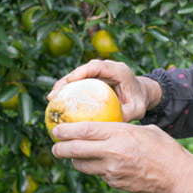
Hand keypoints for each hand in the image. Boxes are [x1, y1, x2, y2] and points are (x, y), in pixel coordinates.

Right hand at [47, 59, 161, 121]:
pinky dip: (69, 92)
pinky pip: (79, 83)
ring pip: (78, 75)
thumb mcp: (138, 109)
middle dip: (66, 80)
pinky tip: (58, 105)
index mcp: (118, 70)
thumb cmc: (140, 101)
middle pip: (83, 69)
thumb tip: (110, 126)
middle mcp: (107, 67)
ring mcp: (99, 72)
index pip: (97, 66)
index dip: (81, 71)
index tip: (69, 82)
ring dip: (63, 86)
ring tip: (51, 100)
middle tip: (53, 95)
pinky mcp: (94, 78)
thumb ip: (127, 114)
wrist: (142, 93)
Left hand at [51, 122, 192, 192]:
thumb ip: (122, 130)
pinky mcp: (115, 183)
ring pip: (83, 165)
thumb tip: (107, 128)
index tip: (56, 129)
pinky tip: (101, 164)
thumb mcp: (144, 130)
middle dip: (60, 148)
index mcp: (120, 134)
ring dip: (76, 160)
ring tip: (75, 155)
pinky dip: (96, 169)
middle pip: (76, 150)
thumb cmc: (164, 148)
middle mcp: (113, 152)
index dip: (66, 130)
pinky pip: (98, 175)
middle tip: (55, 146)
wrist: (177, 175)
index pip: (85, 130)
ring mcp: (113, 171)